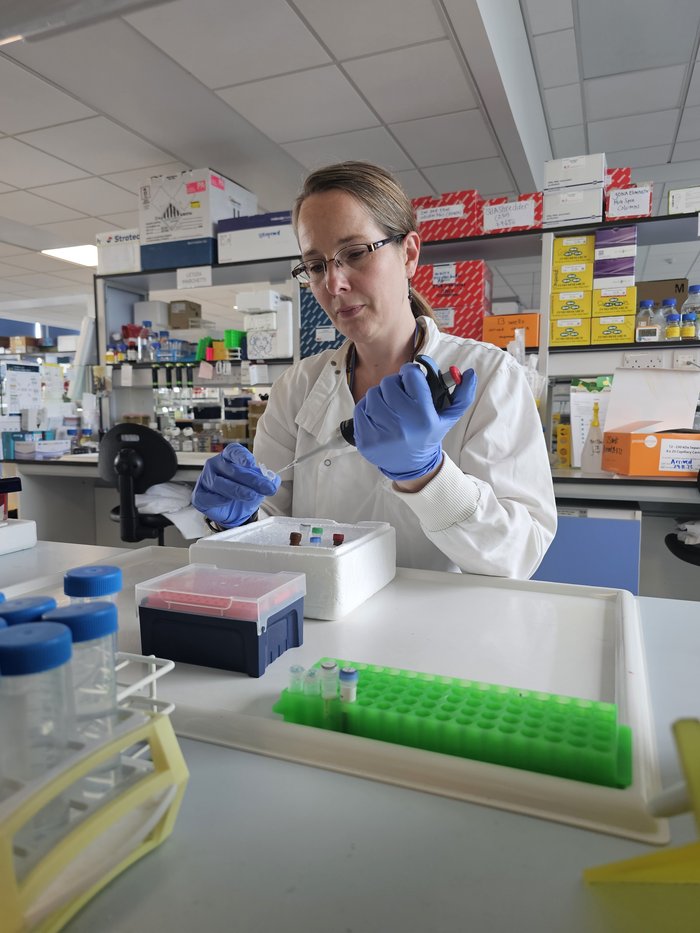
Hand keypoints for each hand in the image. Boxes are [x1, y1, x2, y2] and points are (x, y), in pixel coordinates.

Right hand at [192, 443, 279, 526]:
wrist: (235, 512)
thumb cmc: (245, 491)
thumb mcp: (258, 485)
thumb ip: (267, 480)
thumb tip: (274, 479)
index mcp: (229, 457)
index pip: (233, 451)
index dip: (241, 456)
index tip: (251, 463)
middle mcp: (215, 465)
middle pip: (231, 469)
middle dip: (251, 479)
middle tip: (265, 487)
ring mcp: (205, 479)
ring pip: (219, 483)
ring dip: (237, 490)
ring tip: (251, 495)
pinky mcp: (199, 495)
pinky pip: (207, 497)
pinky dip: (218, 499)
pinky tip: (228, 500)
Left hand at [353, 361, 476, 481]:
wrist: (411, 466)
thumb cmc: (428, 436)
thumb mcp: (448, 418)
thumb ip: (462, 395)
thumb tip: (470, 373)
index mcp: (423, 416)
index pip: (411, 375)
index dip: (410, 373)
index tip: (410, 378)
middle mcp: (402, 424)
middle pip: (389, 383)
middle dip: (394, 385)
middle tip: (399, 393)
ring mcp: (382, 433)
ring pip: (373, 394)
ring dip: (380, 396)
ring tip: (389, 406)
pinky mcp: (366, 440)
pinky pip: (360, 409)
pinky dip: (367, 409)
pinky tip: (378, 416)